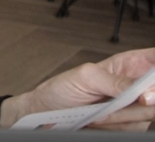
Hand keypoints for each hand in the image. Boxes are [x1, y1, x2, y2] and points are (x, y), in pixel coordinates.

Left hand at [2, 48, 154, 130]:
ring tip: (99, 109)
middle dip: (142, 99)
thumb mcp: (86, 76)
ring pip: (149, 113)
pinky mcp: (131, 123)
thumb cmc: (62, 88)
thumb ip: (116, 81)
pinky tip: (100, 119)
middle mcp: (138, 84)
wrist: (48, 113)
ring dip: (121, 115)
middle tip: (120, 100)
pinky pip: (136, 128)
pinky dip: (116, 125)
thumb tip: (143, 90)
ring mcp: (136, 106)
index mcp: (130, 64)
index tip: (151, 82)